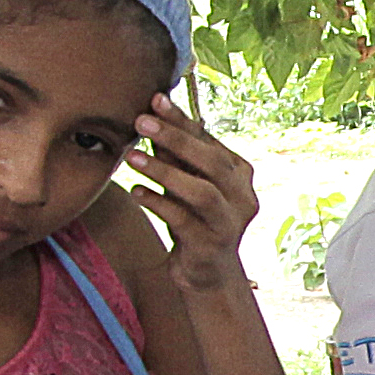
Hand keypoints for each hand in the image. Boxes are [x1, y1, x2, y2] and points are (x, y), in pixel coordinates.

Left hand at [122, 99, 262, 293]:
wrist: (208, 275)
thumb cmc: (195, 220)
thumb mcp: (187, 184)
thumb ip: (176, 157)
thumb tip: (152, 116)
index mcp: (239, 173)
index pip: (209, 140)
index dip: (182, 120)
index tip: (156, 99)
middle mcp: (242, 196)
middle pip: (210, 161)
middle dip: (175, 138)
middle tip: (142, 121)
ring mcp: (229, 222)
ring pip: (200, 191)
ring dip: (164, 172)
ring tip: (133, 157)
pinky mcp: (210, 245)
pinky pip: (183, 220)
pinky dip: (158, 203)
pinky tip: (137, 192)